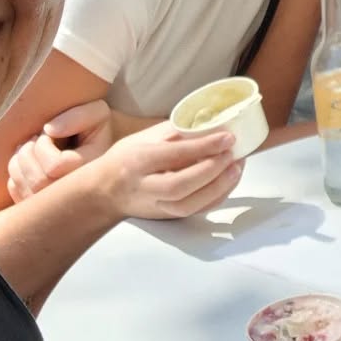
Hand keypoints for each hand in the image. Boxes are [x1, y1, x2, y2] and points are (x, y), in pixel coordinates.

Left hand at [7, 101, 115, 202]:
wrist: (106, 152)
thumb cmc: (97, 130)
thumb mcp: (98, 114)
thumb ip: (79, 116)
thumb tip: (50, 130)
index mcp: (92, 170)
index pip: (54, 166)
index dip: (44, 144)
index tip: (50, 133)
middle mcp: (79, 194)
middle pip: (38, 181)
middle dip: (27, 153)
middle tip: (35, 139)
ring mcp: (62, 205)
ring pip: (26, 189)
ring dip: (19, 162)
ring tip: (32, 149)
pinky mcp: (46, 208)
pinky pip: (18, 195)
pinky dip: (15, 176)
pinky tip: (30, 164)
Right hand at [101, 121, 243, 220]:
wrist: (103, 193)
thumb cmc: (125, 159)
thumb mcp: (143, 138)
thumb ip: (175, 132)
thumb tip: (211, 123)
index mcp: (137, 161)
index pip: (173, 155)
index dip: (203, 146)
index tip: (227, 137)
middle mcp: (145, 187)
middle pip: (180, 185)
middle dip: (211, 170)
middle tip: (233, 153)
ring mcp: (155, 207)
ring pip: (189, 205)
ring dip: (219, 187)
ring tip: (237, 167)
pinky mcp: (167, 217)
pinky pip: (195, 212)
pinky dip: (217, 197)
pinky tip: (230, 180)